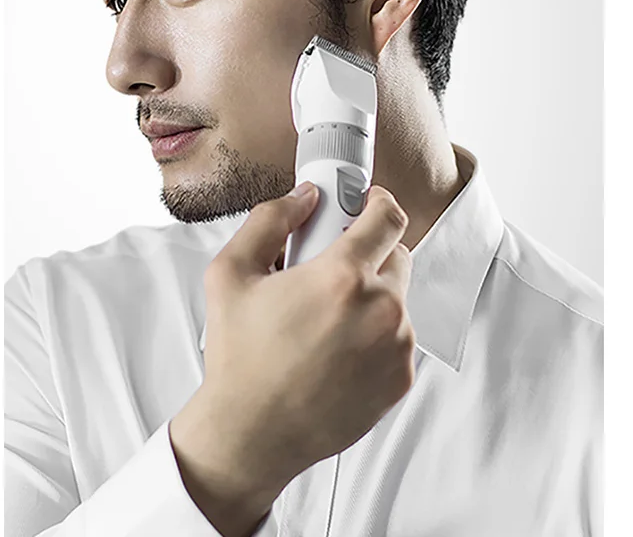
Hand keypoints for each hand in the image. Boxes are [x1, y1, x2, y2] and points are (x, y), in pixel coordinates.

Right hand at [170, 181, 414, 527]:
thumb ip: (269, 220)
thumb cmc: (239, 357)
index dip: (377, 201)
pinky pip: (398, 338)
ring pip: (398, 298)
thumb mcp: (231, 273)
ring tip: (327, 320)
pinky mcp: (401, 379)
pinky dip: (376, 334)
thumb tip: (304, 197)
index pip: (388, 217)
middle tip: (330, 271)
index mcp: (343, 278)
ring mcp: (396, 347)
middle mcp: (381, 310)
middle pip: (396, 256)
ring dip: (372, 296)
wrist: (252, 434)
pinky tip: (338, 350)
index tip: (365, 204)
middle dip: (369, 253)